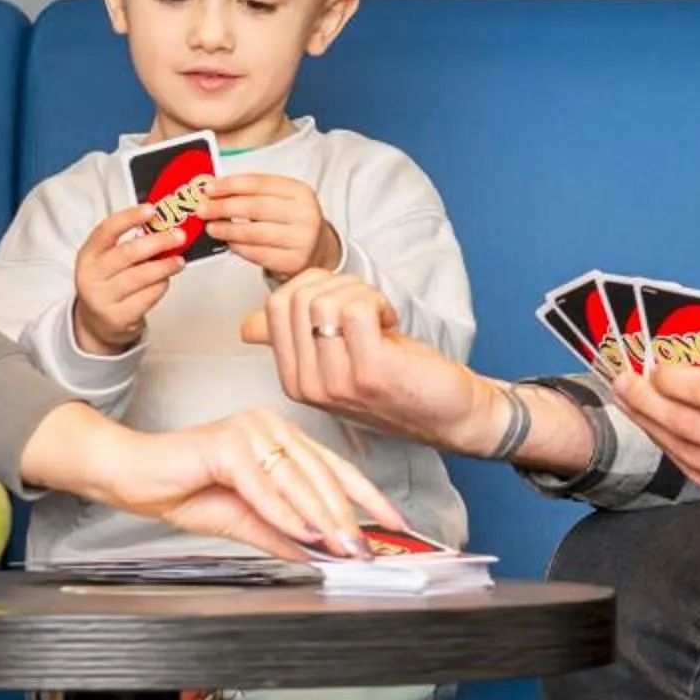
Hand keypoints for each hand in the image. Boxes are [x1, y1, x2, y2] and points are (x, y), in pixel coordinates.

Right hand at [19, 403, 400, 558]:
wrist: (129, 476)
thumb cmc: (179, 488)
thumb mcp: (244, 519)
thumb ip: (282, 533)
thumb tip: (321, 553)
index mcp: (277, 437)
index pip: (332, 467)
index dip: (367, 496)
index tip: (393, 523)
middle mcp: (268, 426)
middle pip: (322, 474)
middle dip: (349, 516)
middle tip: (369, 548)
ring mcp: (248, 429)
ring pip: (298, 479)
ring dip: (324, 518)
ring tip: (346, 547)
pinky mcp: (226, 442)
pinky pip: (264, 485)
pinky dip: (286, 513)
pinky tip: (305, 533)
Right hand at [73, 203, 190, 354]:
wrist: (97, 322)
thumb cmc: (109, 283)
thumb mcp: (108, 260)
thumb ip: (130, 243)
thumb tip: (164, 226)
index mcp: (88, 255)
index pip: (107, 230)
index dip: (129, 218)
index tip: (151, 210)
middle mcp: (91, 276)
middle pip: (128, 253)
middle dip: (158, 242)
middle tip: (178, 236)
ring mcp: (102, 299)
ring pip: (140, 277)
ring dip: (164, 266)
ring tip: (178, 261)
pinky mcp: (118, 317)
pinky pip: (146, 297)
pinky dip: (160, 286)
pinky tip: (165, 280)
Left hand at [202, 172, 338, 280]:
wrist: (318, 249)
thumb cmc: (291, 221)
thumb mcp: (281, 199)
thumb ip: (253, 193)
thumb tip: (215, 190)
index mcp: (300, 191)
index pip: (259, 183)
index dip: (230, 185)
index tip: (209, 187)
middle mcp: (305, 214)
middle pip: (254, 207)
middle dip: (223, 207)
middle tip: (202, 209)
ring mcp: (301, 240)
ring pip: (254, 233)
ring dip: (227, 229)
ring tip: (211, 227)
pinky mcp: (293, 262)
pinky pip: (257, 254)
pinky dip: (238, 247)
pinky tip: (228, 242)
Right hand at [240, 271, 507, 455]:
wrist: (451, 415)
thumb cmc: (400, 383)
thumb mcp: (335, 361)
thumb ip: (294, 341)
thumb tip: (248, 325)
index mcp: (295, 379)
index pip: (274, 306)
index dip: (311, 284)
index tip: (342, 301)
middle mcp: (309, 385)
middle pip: (296, 297)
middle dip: (335, 284)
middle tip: (365, 304)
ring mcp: (338, 381)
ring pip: (325, 300)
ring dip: (360, 292)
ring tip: (379, 316)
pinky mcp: (370, 372)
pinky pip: (356, 307)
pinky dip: (377, 301)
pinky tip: (390, 323)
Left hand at [604, 358, 699, 535]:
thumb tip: (698, 366)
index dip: (670, 379)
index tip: (648, 365)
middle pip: (691, 427)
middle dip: (648, 403)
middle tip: (623, 383)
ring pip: (692, 458)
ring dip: (657, 430)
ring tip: (635, 407)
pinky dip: (682, 458)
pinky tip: (666, 439)